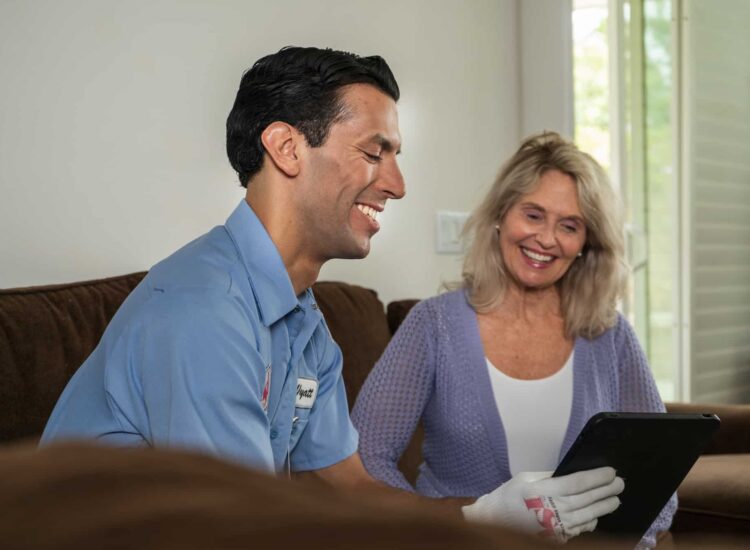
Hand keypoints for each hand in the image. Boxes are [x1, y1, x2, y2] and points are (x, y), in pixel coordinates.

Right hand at [462, 466, 623, 541]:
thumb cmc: (508, 496)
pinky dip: (591, 522)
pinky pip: (580, 529)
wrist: (494, 522)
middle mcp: (555, 509)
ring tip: (616, 499)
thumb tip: (570, 473)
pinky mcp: (558, 537)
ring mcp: (558, 526)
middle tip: (620, 483)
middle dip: (606, 490)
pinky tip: (597, 516)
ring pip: (588, 515)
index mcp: (546, 491)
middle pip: (588, 499)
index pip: (579, 483)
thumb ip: (549, 476)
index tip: (611, 471)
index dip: (597, 477)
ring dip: (604, 507)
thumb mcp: (526, 478)